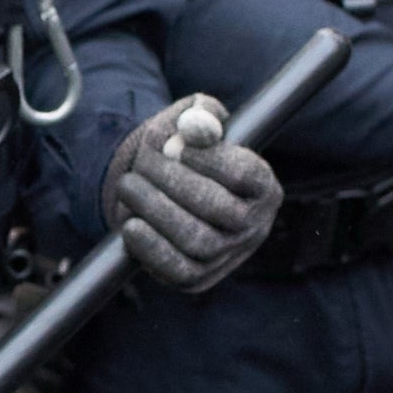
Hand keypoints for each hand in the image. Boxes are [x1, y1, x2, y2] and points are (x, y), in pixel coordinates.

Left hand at [104, 91, 284, 295]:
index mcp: (263, 186)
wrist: (162, 193)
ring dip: (155, 210)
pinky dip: (151, 249)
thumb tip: (195, 124)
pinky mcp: (200, 279)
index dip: (206, 158)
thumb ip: (198, 113)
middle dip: (172, 181)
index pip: (242, 173)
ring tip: (129, 185)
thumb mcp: (193, 122)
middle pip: (218, 208)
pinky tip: (131, 225)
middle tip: (141, 162)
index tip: (175, 144)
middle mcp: (254, 225)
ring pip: (196, 240)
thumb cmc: (183, 153)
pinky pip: (178, 271)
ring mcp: (228, 256)